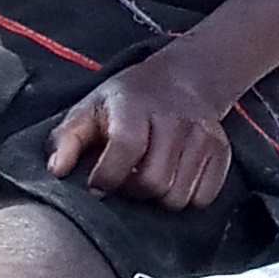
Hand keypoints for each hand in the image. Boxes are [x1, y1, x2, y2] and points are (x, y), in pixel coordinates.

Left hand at [45, 49, 233, 212]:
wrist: (182, 79)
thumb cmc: (126, 101)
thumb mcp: (89, 109)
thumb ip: (67, 139)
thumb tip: (57, 170)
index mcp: (135, 108)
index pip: (126, 150)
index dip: (107, 176)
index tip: (97, 184)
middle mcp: (175, 120)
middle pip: (153, 181)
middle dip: (132, 191)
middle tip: (125, 181)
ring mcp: (203, 136)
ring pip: (178, 196)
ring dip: (158, 197)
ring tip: (147, 179)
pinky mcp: (221, 151)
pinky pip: (204, 197)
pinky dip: (186, 197)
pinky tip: (172, 180)